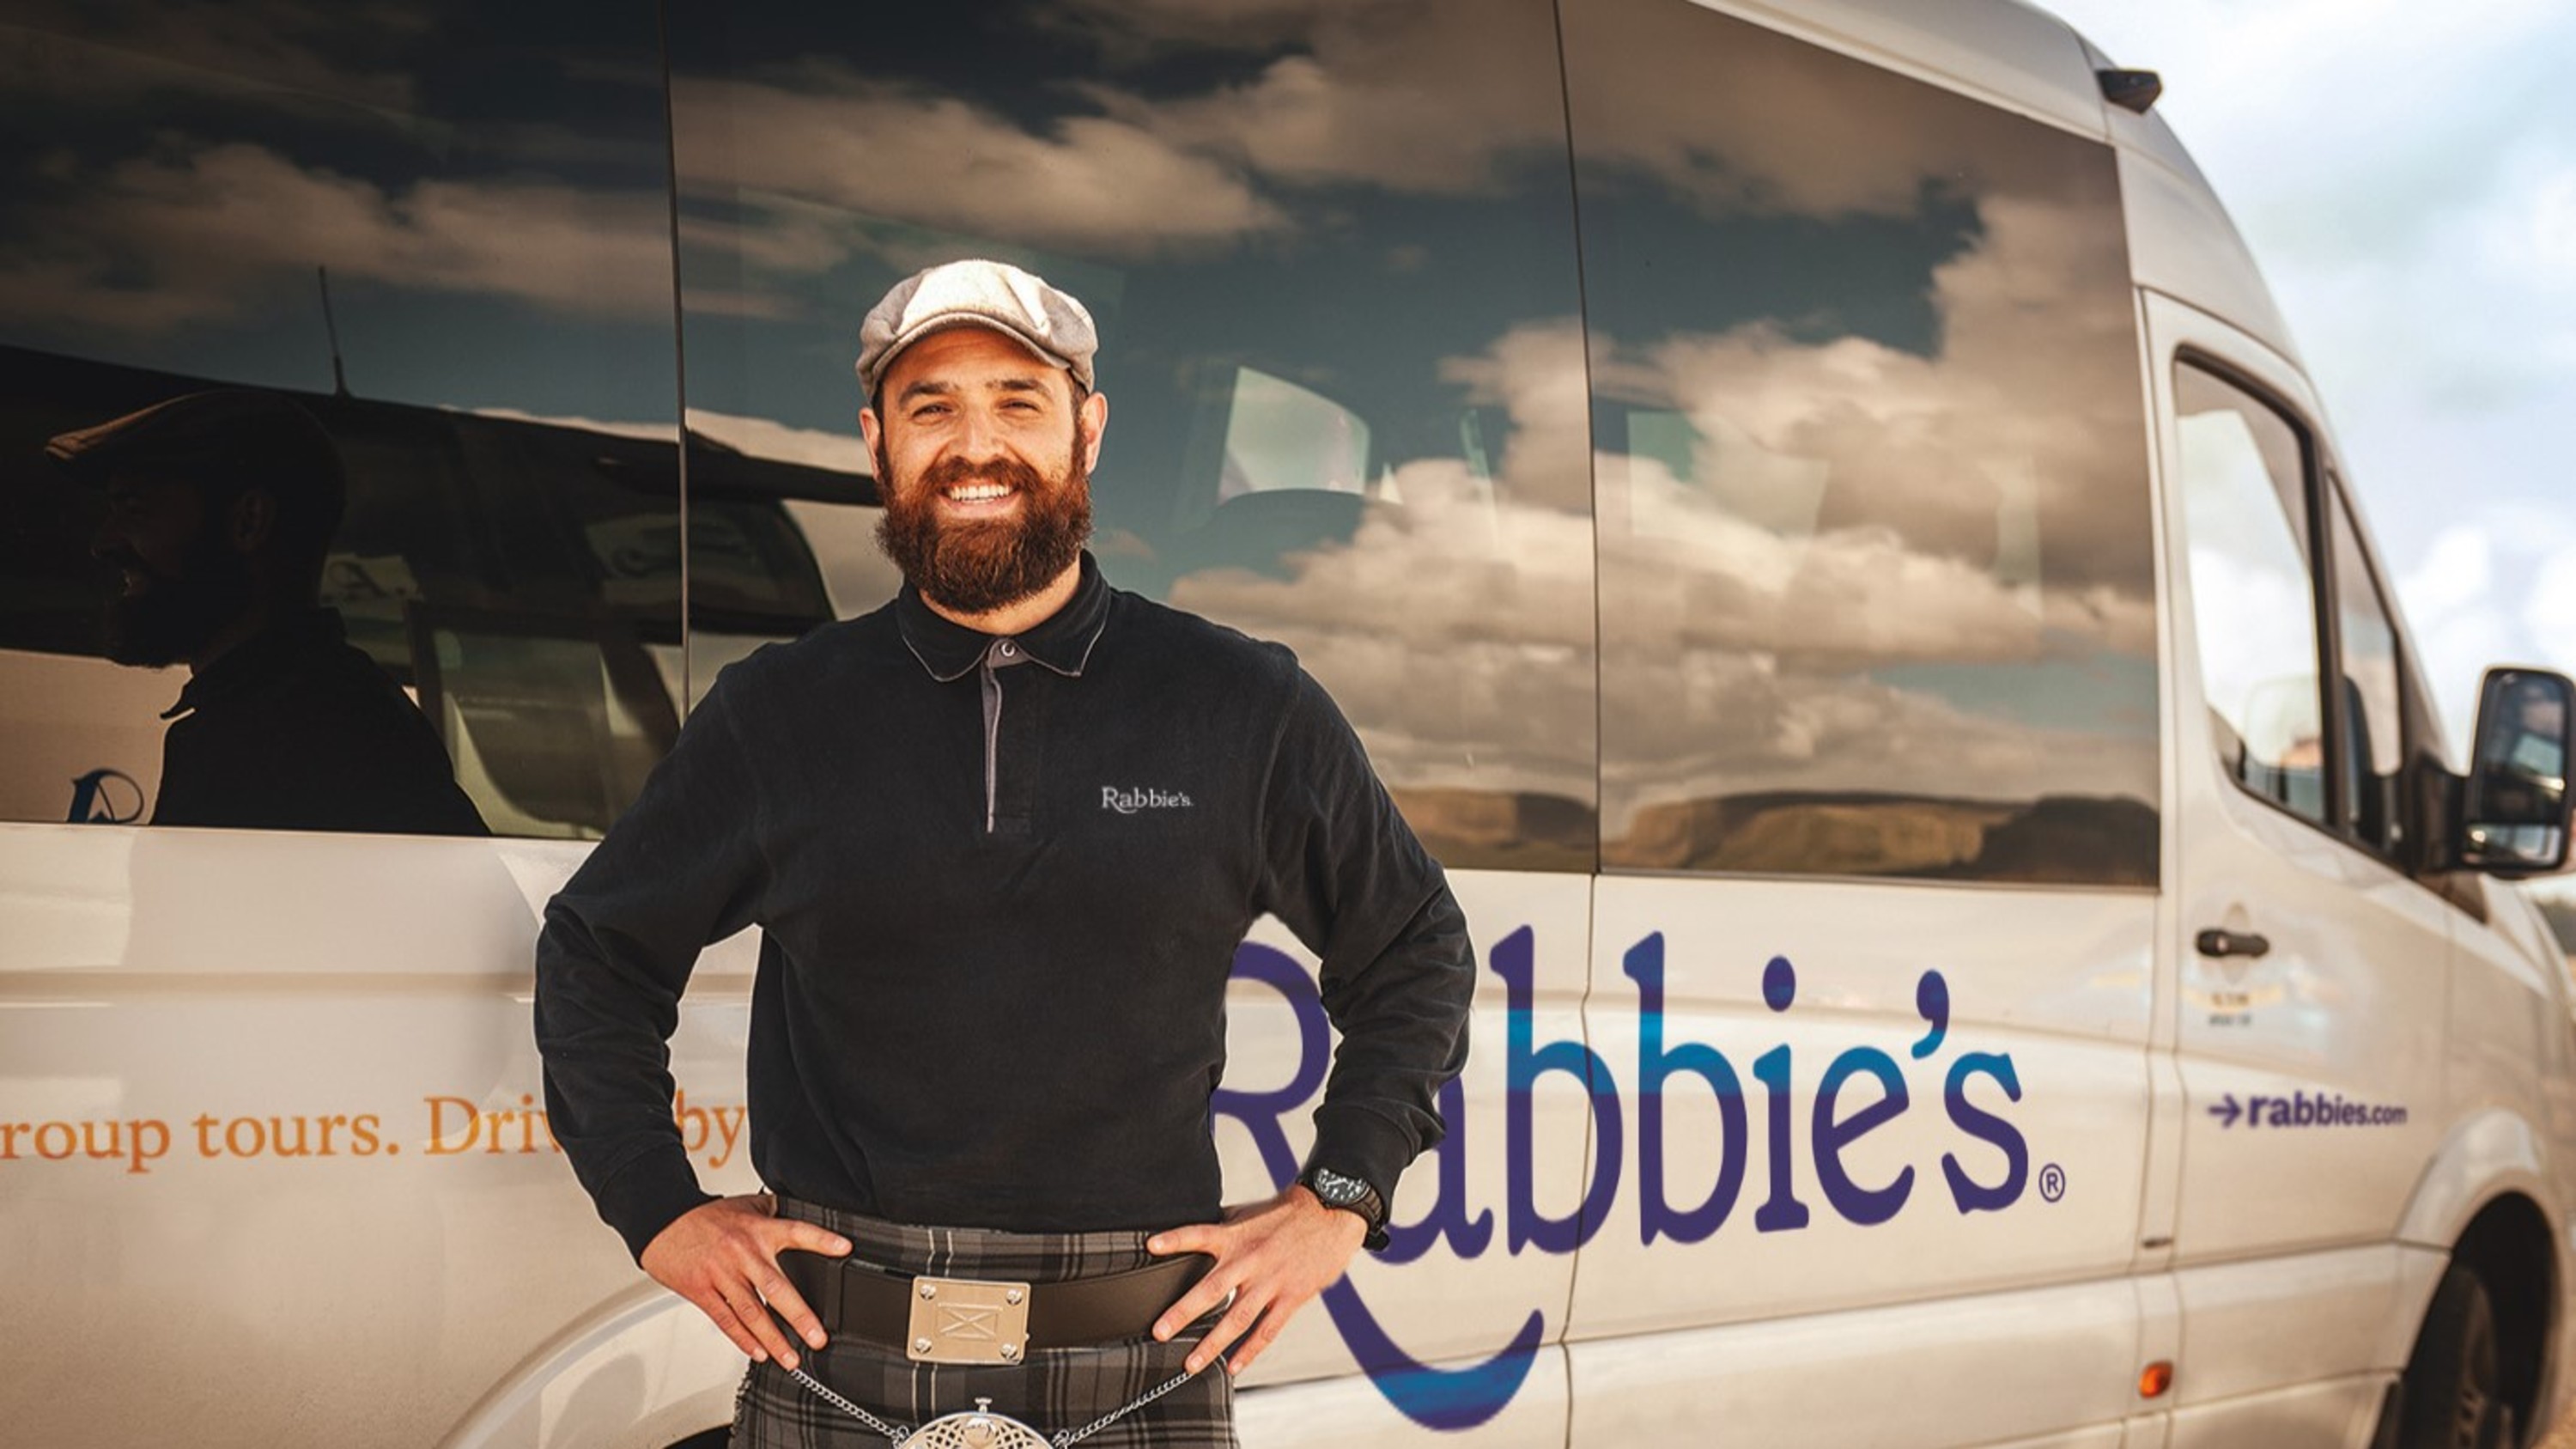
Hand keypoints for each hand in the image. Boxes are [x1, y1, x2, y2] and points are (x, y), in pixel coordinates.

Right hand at [640, 1193, 851, 1370]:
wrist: (661, 1221)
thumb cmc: (704, 1217)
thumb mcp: (744, 1206)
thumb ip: (772, 1213)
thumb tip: (801, 1213)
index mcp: (757, 1230)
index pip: (795, 1232)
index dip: (821, 1239)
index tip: (845, 1248)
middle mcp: (742, 1254)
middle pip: (776, 1287)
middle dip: (799, 1316)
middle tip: (818, 1337)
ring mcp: (721, 1275)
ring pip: (751, 1311)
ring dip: (773, 1338)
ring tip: (791, 1358)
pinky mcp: (701, 1291)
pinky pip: (726, 1320)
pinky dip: (743, 1339)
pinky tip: (759, 1352)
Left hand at [1146, 1186, 1367, 1376]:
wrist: (1331, 1214)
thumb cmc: (1289, 1214)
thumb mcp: (1251, 1213)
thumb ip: (1224, 1227)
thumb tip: (1197, 1233)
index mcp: (1237, 1236)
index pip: (1200, 1235)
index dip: (1175, 1240)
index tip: (1150, 1247)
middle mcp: (1250, 1260)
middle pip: (1212, 1288)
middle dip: (1183, 1312)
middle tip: (1160, 1332)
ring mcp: (1271, 1282)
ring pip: (1237, 1318)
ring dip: (1212, 1344)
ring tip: (1191, 1363)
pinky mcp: (1291, 1297)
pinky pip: (1267, 1330)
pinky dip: (1249, 1351)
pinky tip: (1233, 1366)